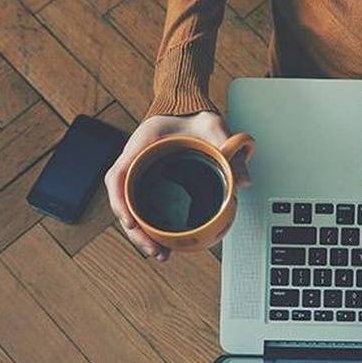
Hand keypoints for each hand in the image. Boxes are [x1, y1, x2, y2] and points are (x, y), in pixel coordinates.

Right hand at [104, 111, 249, 261]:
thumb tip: (244, 180)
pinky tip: (163, 242)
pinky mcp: (151, 182)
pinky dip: (149, 226)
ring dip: (141, 234)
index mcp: (141, 144)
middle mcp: (135, 161)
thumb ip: (228, 144)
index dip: (120, 201)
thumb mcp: (213, 125)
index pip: (117, 175)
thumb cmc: (193, 114)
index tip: (131, 221)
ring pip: (131, 208)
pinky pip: (143, 206)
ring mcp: (141, 173)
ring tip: (160, 254)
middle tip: (154, 250)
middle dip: (134, 230)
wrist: (188, 107)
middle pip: (122, 200)